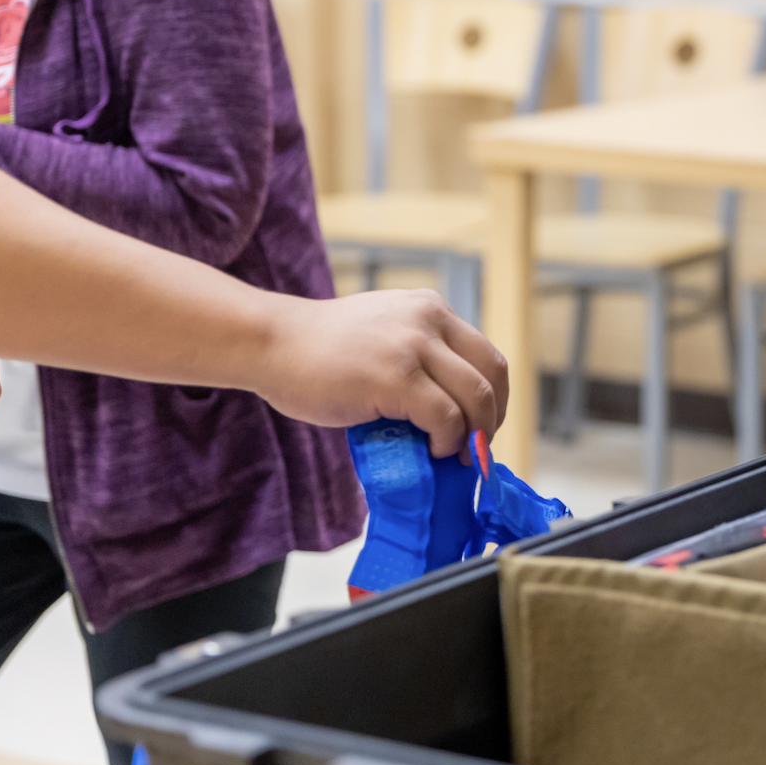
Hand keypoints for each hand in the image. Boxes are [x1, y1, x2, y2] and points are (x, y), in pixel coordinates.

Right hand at [250, 290, 508, 457]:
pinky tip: (433, 451)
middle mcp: (430, 320)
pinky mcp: (396, 377)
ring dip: (474, 435)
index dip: (494, 398)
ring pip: (476, 397)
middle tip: (476, 448)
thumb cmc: (320, 350)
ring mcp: (414, 346)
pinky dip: (448, 441)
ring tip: (454, 455)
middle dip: (492, 418)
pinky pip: (446, 417)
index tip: (483, 427)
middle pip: (492, 374)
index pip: (487, 356)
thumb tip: (451, 411)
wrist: (271, 343)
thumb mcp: (385, 336)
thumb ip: (420, 359)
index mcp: (431, 310)